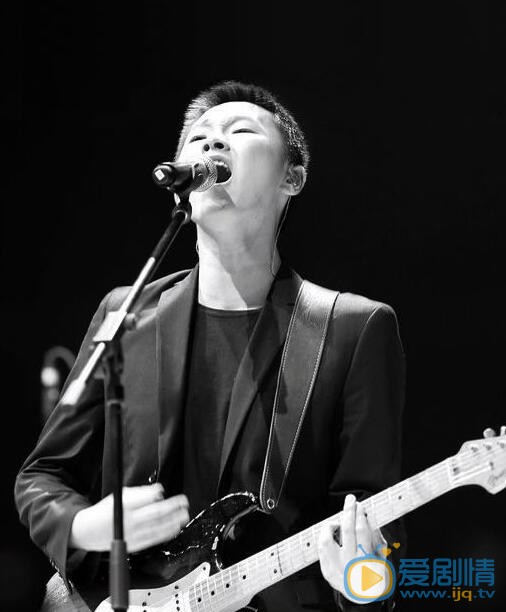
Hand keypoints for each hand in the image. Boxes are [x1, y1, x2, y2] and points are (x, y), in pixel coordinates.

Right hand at [70, 484, 188, 552]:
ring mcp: (132, 534)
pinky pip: (153, 539)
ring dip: (173, 520)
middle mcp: (129, 521)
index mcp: (123, 506)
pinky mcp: (134, 545)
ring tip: (184, 514)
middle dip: (172, 507)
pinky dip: (166, 533)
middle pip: (155, 513)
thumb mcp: (119, 495)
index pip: (143, 499)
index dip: (156, 494)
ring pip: (157, 527)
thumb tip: (158, 492)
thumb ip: (139, 493)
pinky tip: (175, 527)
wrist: (89, 532)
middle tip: (183, 502)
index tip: (163, 491)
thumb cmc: (106, 511)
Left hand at [318, 494, 386, 604]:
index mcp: (366, 562)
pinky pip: (321, 549)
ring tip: (337, 521)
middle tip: (350, 500)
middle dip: (349, 511)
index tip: (360, 506)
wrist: (363, 598)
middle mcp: (350, 565)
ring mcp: (336, 569)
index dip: (360, 516)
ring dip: (331, 525)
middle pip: (346, 531)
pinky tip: (332, 533)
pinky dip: (325, 537)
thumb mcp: (382, 559)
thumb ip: (376, 539)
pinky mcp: (327, 571)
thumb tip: (368, 519)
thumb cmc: (374, 576)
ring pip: (327, 539)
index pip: (361, 532)